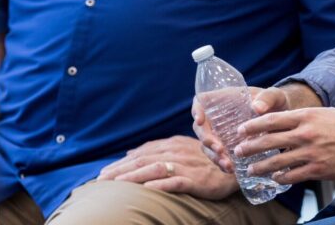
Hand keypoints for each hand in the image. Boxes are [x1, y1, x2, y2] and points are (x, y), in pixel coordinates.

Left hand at [97, 135, 238, 199]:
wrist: (234, 167)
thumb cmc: (206, 159)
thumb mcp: (181, 149)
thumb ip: (157, 149)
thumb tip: (131, 152)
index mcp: (171, 144)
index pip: (140, 154)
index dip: (120, 163)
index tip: (104, 173)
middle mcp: (176, 152)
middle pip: (142, 161)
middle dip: (119, 170)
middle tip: (101, 179)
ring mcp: (185, 166)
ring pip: (154, 170)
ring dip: (133, 177)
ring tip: (116, 184)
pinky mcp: (195, 179)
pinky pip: (175, 182)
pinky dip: (160, 185)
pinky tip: (146, 189)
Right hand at [192, 87, 274, 173]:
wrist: (283, 121)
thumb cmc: (276, 103)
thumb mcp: (274, 96)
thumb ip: (267, 98)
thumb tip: (257, 108)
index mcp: (223, 100)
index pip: (201, 102)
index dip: (197, 110)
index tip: (200, 121)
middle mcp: (217, 118)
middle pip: (201, 128)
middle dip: (208, 141)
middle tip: (220, 151)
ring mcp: (221, 134)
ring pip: (207, 146)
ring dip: (214, 156)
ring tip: (228, 165)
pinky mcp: (227, 147)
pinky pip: (218, 156)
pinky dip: (222, 164)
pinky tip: (232, 170)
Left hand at [236, 107, 334, 184]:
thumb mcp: (325, 113)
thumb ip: (305, 118)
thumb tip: (285, 123)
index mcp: (307, 116)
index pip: (272, 120)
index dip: (253, 126)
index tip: (241, 131)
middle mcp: (306, 134)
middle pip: (269, 141)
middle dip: (250, 147)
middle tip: (239, 151)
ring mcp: (311, 153)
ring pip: (277, 162)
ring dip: (260, 167)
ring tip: (251, 169)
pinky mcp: (318, 170)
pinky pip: (292, 176)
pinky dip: (281, 178)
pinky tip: (275, 178)